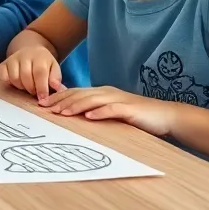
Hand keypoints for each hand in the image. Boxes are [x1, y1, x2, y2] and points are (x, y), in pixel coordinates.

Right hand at [0, 46, 65, 102]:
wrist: (31, 49)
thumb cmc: (44, 63)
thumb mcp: (54, 67)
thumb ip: (56, 78)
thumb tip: (58, 89)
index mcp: (39, 56)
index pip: (39, 72)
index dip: (41, 87)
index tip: (43, 98)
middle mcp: (24, 55)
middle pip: (25, 75)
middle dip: (31, 89)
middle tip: (35, 92)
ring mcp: (12, 59)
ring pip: (14, 77)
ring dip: (21, 87)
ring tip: (27, 87)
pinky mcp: (4, 63)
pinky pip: (3, 75)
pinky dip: (8, 82)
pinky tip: (17, 83)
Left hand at [43, 87, 176, 135]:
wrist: (165, 116)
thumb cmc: (137, 116)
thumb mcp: (112, 110)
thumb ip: (95, 109)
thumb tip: (76, 115)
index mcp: (102, 93)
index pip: (75, 92)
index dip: (58, 97)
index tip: (42, 104)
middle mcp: (107, 93)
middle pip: (79, 94)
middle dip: (60, 101)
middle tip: (45, 108)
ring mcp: (118, 100)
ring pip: (92, 100)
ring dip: (75, 106)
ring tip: (61, 112)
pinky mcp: (129, 109)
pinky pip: (112, 109)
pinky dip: (99, 112)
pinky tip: (89, 117)